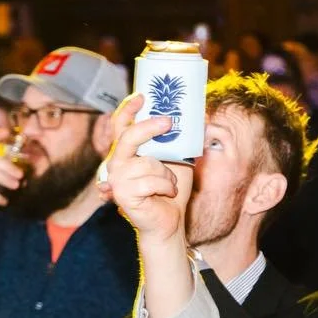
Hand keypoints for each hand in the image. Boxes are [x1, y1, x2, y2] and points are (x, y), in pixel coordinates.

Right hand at [98, 96, 191, 245]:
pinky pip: (151, 181)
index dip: (128, 109)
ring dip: (167, 174)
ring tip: (168, 185)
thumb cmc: (171, 191)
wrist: (170, 222)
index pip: (121, 126)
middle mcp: (117, 164)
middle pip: (128, 138)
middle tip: (168, 122)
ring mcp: (117, 179)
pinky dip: (166, 187)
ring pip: (148, 163)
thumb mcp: (179, 160)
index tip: (142, 96)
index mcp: (127, 153)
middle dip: (148, 128)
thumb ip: (181, 142)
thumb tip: (200, 119)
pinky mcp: (122, 194)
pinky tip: (164, 195)